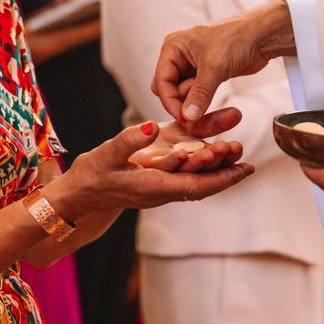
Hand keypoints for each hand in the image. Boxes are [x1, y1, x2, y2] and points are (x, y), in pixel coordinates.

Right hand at [53, 115, 253, 218]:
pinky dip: (201, 161)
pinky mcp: (156, 176)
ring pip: (195, 177)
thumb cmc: (90, 177)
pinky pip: (185, 171)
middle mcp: (163, 188)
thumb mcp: (106, 156)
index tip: (244, 169)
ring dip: (216, 166)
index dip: (222, 178)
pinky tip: (213, 150)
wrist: (79, 195)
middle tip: (244, 155)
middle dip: (225, 170)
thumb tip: (151, 127)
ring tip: (235, 150)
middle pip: (202, 182)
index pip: (196, 185)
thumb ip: (128, 141)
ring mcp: (161, 184)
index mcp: (154, 186)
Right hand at [152, 0, 293, 122]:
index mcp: (173, 47)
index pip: (161, 81)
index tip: (183, 117)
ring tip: (207, 106)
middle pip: (167, 89)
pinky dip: (201, 102)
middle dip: (180, 103)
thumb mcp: (215, 67)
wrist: (262, 36)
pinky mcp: (203, 75)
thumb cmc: (237, 39)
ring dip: (192, 103)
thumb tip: (188, 117)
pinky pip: (194, 95)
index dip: (170, 101)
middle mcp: (177, 56)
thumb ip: (200, 94)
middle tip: (196, 113)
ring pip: (181, 94)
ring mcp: (190, 66)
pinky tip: (210, 105)